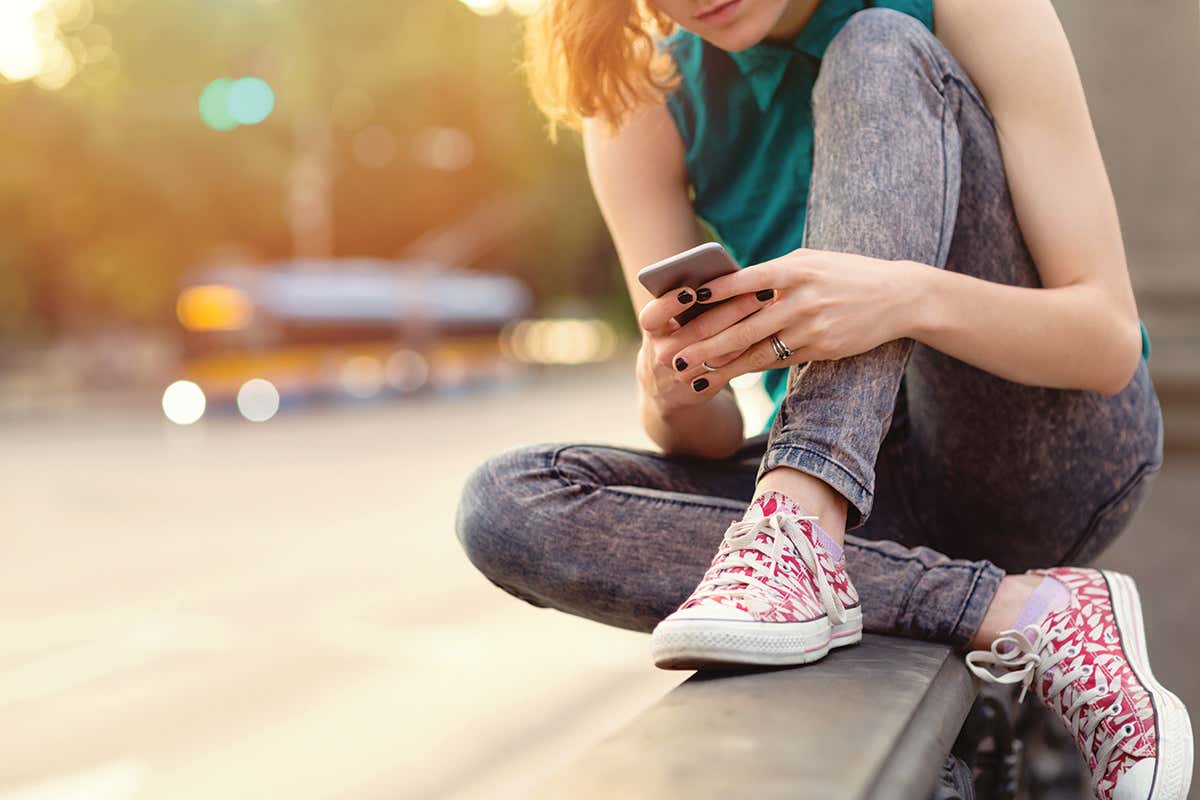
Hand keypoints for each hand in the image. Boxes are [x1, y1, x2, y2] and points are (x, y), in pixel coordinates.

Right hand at [637, 283, 778, 415]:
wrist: (666, 385)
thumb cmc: (673, 335)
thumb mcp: (667, 321)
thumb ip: (686, 301)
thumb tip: (724, 274)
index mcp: (652, 330)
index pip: (653, 315)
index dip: (670, 304)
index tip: (691, 291)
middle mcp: (662, 353)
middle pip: (698, 330)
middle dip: (732, 308)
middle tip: (759, 290)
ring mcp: (682, 372)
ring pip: (719, 349)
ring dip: (748, 326)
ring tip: (769, 307)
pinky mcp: (702, 386)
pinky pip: (729, 365)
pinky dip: (749, 346)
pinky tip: (768, 329)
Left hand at [667, 249, 920, 395]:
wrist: (898, 297)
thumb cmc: (847, 273)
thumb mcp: (812, 261)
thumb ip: (774, 272)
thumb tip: (731, 284)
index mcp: (794, 270)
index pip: (744, 281)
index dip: (711, 294)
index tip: (682, 303)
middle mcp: (800, 299)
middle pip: (743, 324)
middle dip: (704, 342)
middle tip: (674, 356)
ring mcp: (811, 327)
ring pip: (757, 349)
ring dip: (721, 365)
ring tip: (692, 373)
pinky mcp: (821, 349)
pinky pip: (778, 360)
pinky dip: (750, 367)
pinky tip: (727, 374)